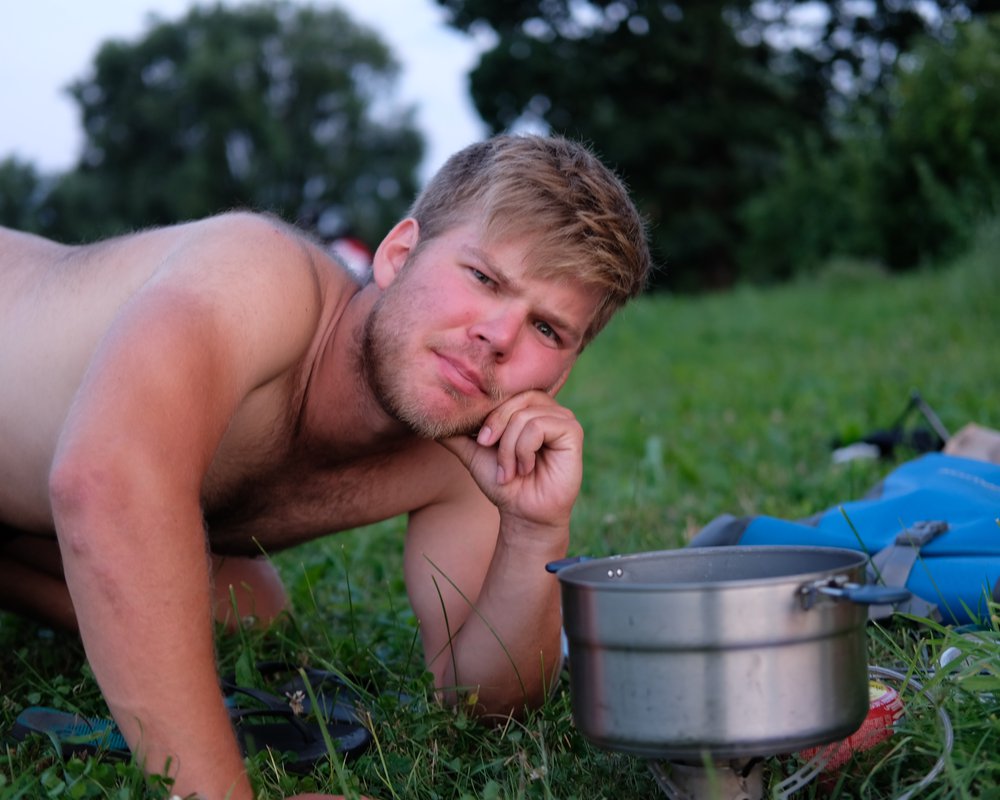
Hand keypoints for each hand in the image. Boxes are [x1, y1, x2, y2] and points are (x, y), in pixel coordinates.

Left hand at [441, 391, 582, 530]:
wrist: (521, 512)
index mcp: (527, 406)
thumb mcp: (473, 452)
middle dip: (496, 429)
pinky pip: (539, 426)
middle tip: (491, 454)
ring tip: (510, 470)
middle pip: (514, 399)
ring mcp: (562, 417)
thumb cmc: (502, 482)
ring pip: (524, 415)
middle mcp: (547, 407)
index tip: (481, 441)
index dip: (489, 414)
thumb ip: (455, 434)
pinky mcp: (573, 431)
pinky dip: (524, 449)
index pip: (504, 391)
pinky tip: (526, 468)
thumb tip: (426, 417)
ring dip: (509, 447)